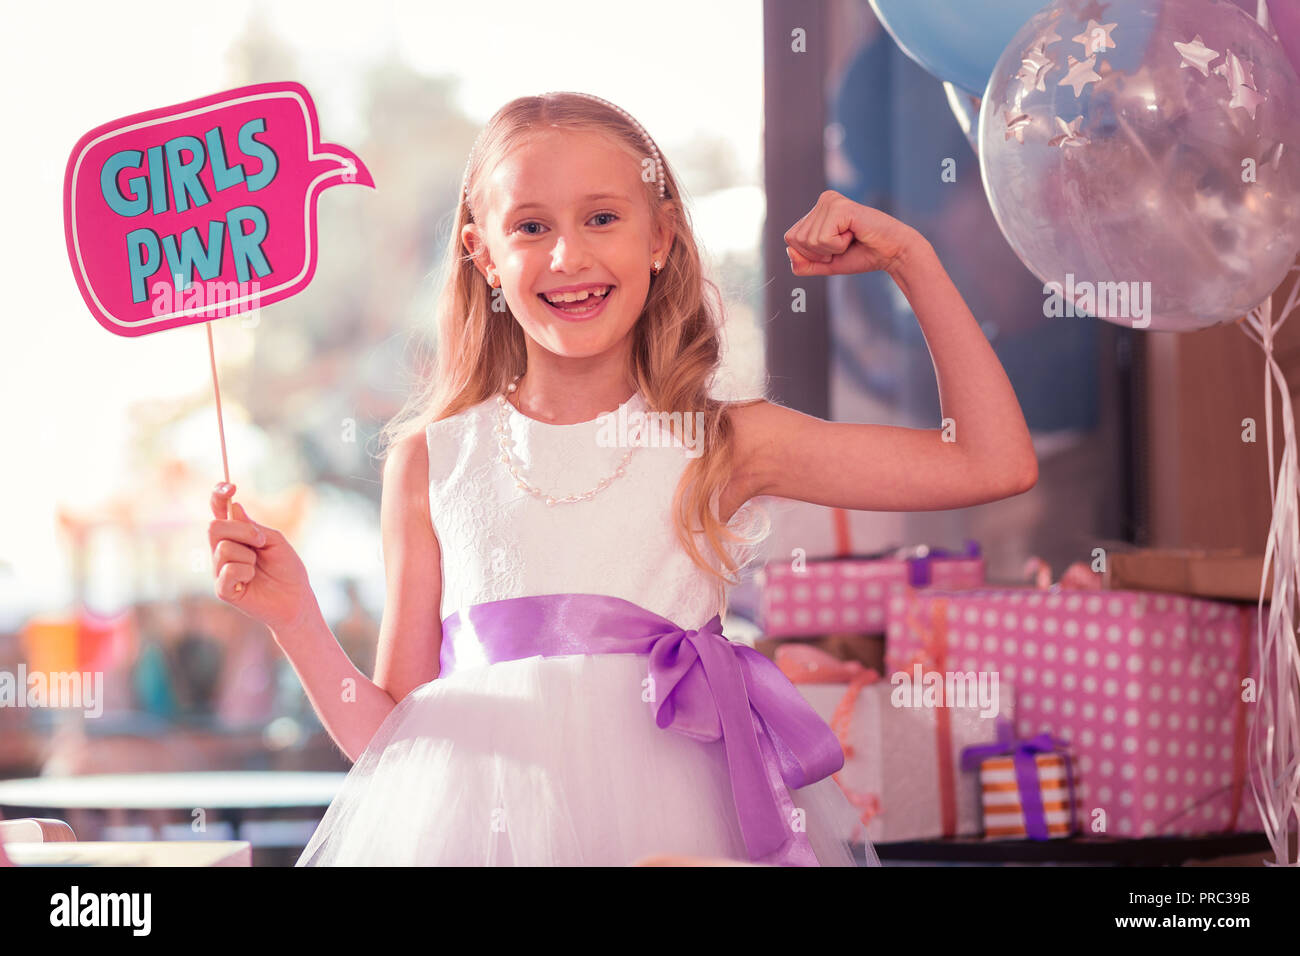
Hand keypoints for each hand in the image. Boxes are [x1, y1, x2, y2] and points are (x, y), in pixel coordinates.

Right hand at [208, 483, 314, 633]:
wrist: (296, 599)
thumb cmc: (287, 570)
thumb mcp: (275, 541)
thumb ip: (253, 526)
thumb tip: (233, 508)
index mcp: (235, 536)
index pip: (219, 512)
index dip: (219, 496)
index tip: (230, 486)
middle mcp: (223, 551)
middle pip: (214, 527)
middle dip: (241, 530)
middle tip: (261, 541)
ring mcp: (220, 570)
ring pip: (223, 548)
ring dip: (249, 555)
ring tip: (258, 567)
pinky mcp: (222, 589)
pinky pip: (228, 570)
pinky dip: (246, 572)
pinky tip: (252, 581)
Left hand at [784, 190, 923, 276]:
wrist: (892, 253)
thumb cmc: (862, 255)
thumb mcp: (826, 263)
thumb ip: (804, 263)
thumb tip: (788, 250)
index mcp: (817, 210)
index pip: (791, 239)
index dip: (810, 254)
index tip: (835, 248)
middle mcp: (823, 200)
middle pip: (796, 240)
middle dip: (819, 253)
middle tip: (844, 244)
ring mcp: (830, 201)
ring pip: (809, 240)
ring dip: (831, 249)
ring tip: (850, 238)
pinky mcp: (840, 207)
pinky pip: (823, 239)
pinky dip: (838, 246)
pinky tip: (854, 234)